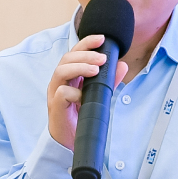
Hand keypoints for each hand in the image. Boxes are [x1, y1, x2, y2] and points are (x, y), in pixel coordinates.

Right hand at [47, 34, 128, 149]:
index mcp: (69, 75)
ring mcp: (55, 92)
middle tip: (102, 58)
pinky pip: (62, 93)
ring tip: (96, 70)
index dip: (87, 43)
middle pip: (67, 58)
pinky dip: (74, 92)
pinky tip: (84, 97)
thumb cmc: (81, 116)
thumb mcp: (99, 95)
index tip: (102, 39)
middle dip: (86, 54)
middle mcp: (60, 81)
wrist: (70, 140)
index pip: (75, 52)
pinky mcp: (55, 106)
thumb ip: (109, 80)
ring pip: (61, 71)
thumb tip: (122, 65)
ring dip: (80, 67)